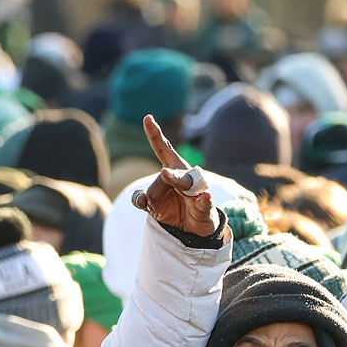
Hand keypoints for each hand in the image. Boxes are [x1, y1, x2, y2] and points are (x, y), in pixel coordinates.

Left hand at [130, 115, 218, 237]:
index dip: (155, 134)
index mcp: (171, 169)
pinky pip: (205, 201)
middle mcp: (185, 174)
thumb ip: (140, 199)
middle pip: (169, 170)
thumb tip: (141, 201)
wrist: (191, 228)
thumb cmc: (172, 209)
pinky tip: (205, 196)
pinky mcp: (205, 205)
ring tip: (165, 174)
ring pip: (184, 181)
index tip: (147, 118)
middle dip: (163, 171)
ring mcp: (197, 189)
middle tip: (161, 171)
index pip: (162, 149)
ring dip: (175, 179)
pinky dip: (205, 200)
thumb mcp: (151, 204)